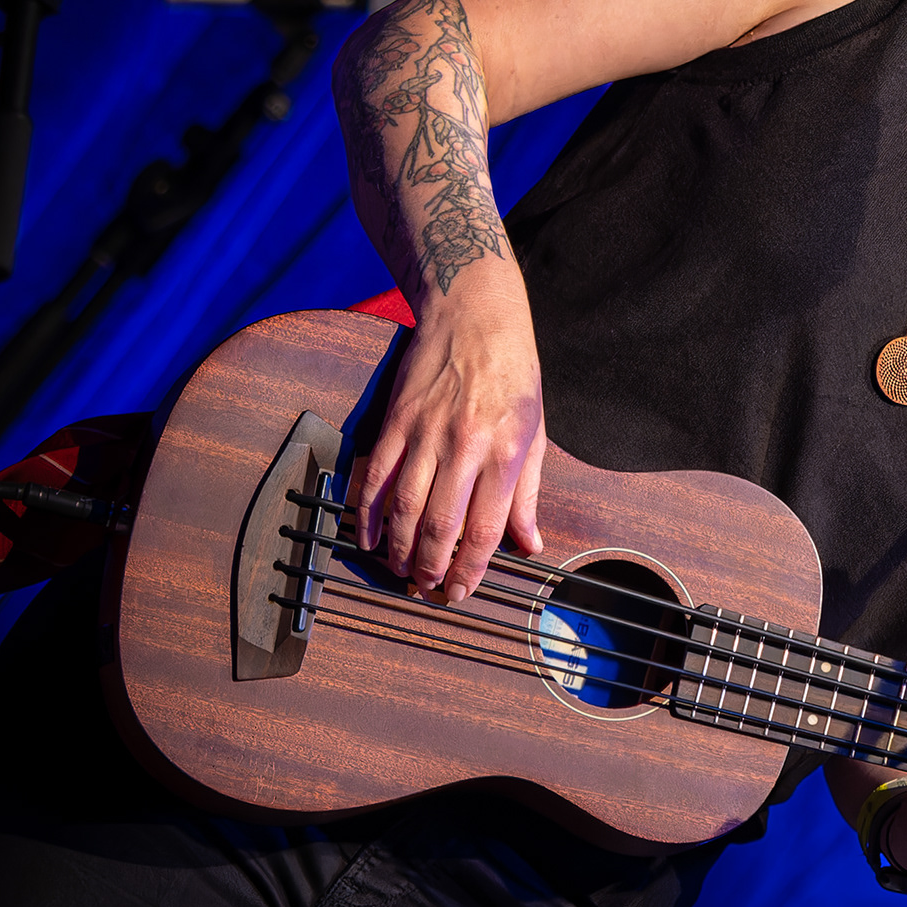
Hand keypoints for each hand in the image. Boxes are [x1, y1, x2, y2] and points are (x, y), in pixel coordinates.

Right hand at [351, 267, 546, 601]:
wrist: (475, 314)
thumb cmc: (514, 374)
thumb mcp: (536, 432)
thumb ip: (529, 493)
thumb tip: (531, 544)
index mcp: (507, 451)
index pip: (487, 529)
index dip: (472, 570)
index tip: (461, 592)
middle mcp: (466, 445)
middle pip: (441, 525)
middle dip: (431, 568)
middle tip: (427, 588)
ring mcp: (426, 432)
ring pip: (405, 508)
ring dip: (400, 549)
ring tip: (402, 570)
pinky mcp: (396, 420)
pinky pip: (376, 477)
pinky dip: (369, 514)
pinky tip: (371, 537)